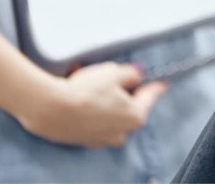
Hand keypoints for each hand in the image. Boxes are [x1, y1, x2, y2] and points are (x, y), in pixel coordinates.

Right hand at [18, 62, 167, 148]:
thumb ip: (130, 73)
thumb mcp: (113, 72)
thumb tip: (136, 75)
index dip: (156, 86)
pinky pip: (95, 123)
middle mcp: (122, 132)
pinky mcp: (84, 141)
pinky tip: (83, 98)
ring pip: (112, 117)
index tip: (163, 82)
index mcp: (135, 116)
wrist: (51, 109)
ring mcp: (102, 139)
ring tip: (94, 85)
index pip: (151, 96)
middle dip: (126, 93)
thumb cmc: (86, 90)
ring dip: (108, 103)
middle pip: (131, 109)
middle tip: (117, 78)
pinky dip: (93, 111)